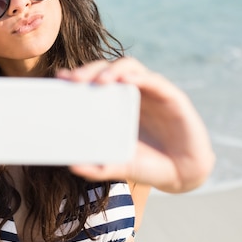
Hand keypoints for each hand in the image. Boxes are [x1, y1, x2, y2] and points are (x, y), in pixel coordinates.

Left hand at [58, 57, 214, 192]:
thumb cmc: (147, 165)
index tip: (60, 78)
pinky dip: (140, 77)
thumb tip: (72, 166)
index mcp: (114, 103)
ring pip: (129, 67)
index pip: (93, 80)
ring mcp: (151, 92)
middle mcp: (130, 92)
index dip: (78, 75)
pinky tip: (127, 81)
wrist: (182, 174)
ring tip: (100, 81)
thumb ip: (97, 167)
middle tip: (75, 80)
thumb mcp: (118, 166)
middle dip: (89, 70)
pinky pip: (154, 81)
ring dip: (112, 69)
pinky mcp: (172, 96)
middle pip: (106, 69)